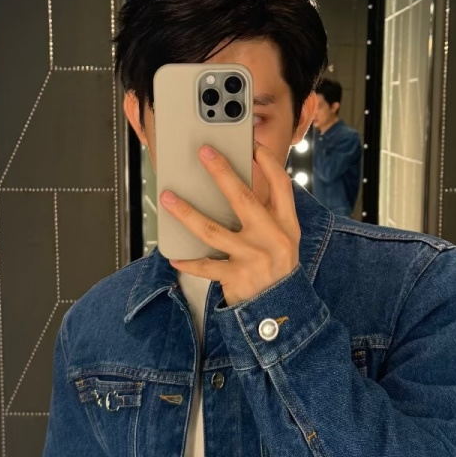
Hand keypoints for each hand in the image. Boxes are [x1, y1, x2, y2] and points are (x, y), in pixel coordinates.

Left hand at [160, 142, 299, 304]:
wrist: (282, 312)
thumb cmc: (277, 269)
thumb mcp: (283, 239)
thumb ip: (267, 214)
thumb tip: (237, 183)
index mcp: (287, 225)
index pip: (281, 185)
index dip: (267, 162)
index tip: (253, 144)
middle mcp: (272, 238)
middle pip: (243, 198)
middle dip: (222, 172)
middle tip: (204, 152)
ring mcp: (253, 258)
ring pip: (213, 230)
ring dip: (187, 212)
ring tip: (168, 198)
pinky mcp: (237, 278)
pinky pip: (205, 266)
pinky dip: (188, 262)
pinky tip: (173, 256)